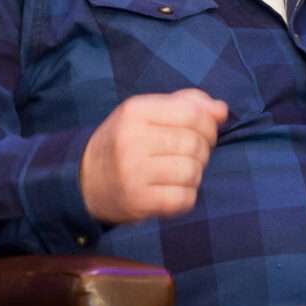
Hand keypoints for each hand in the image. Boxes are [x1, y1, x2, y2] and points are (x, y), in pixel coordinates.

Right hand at [79, 89, 229, 226]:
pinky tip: (173, 191)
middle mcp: (132, 139)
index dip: (209, 125)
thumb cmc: (124, 142)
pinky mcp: (138, 201)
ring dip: (195, 174)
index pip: (193, 114)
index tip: (203, 133)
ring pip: (192, 171)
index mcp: (135, 111)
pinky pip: (184, 198)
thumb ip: (186, 104)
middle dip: (202, 151)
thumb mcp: (146, 113)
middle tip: (189, 156)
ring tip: (179, 173)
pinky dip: (186, 196)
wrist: (83, 181)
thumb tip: (221, 110)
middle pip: (195, 144)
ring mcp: (133, 172)